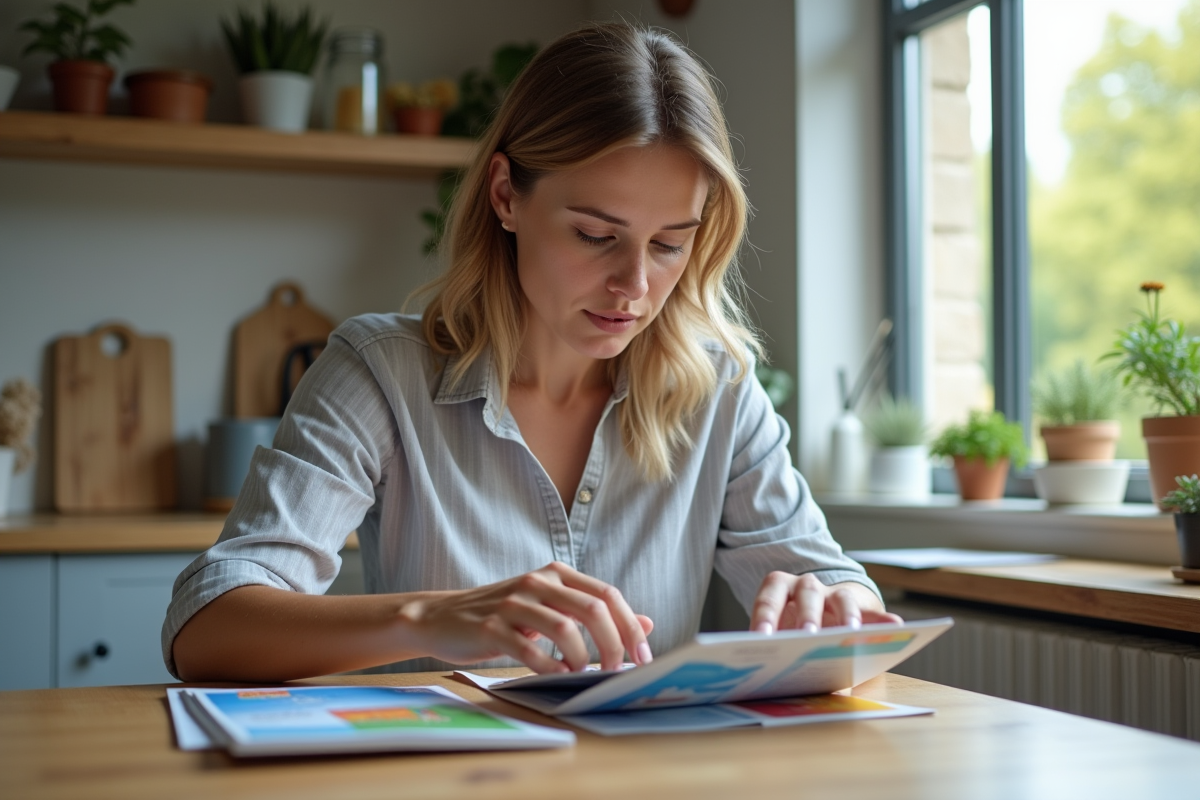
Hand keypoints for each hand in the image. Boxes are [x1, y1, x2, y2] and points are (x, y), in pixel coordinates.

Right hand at [397, 562, 653, 673]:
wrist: (440, 617)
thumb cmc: (502, 616)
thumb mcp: (550, 608)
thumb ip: (594, 613)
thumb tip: (647, 624)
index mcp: (557, 574)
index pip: (607, 595)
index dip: (630, 626)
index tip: (642, 657)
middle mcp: (538, 582)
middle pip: (593, 609)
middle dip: (614, 644)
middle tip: (617, 671)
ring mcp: (514, 603)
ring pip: (565, 628)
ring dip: (582, 658)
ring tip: (582, 674)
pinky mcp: (491, 627)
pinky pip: (529, 649)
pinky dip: (548, 667)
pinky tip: (554, 677)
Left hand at [749, 572, 902, 633]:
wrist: (816, 615)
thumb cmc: (788, 627)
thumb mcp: (777, 633)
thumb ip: (771, 643)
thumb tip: (758, 660)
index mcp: (779, 589)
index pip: (769, 599)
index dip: (764, 616)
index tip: (762, 637)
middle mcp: (807, 586)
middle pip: (808, 594)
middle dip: (807, 615)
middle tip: (807, 636)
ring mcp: (835, 595)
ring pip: (842, 599)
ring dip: (847, 616)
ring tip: (852, 633)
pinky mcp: (860, 607)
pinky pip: (873, 613)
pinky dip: (883, 621)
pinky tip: (895, 627)